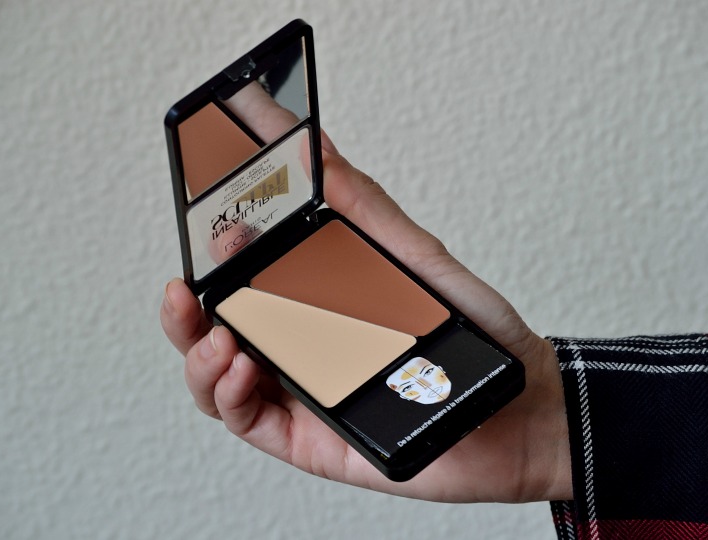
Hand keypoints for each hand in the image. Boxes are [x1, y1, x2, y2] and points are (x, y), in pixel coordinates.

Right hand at [160, 134, 570, 502]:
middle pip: (216, 328)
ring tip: (217, 335)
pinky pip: (247, 420)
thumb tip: (320, 152)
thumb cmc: (477, 334)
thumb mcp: (418, 258)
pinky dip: (228, 394)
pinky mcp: (308, 437)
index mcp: (316, 301)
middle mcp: (299, 345)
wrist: (521, 412)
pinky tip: (241, 366)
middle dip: (187, 309)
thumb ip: (365, 209)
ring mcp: (300, 391)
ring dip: (198, 353)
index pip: (246, 276)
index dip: (213, 253)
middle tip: (190, 284)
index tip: (206, 222)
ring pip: (217, 376)